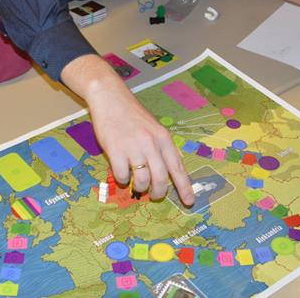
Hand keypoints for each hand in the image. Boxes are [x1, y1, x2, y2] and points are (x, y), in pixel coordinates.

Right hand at [82, 78, 193, 205]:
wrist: (110, 97)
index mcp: (163, 138)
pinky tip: (121, 173)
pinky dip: (122, 179)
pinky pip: (122, 176)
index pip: (177, 167)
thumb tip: (166, 172)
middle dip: (158, 193)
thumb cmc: (132, 114)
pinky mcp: (115, 150)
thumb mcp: (153, 128)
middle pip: (161, 178)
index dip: (184, 186)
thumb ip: (160, 147)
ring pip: (142, 180)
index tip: (189, 201)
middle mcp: (151, 143)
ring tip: (136, 184)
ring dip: (139, 187)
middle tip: (154, 196)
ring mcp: (133, 147)